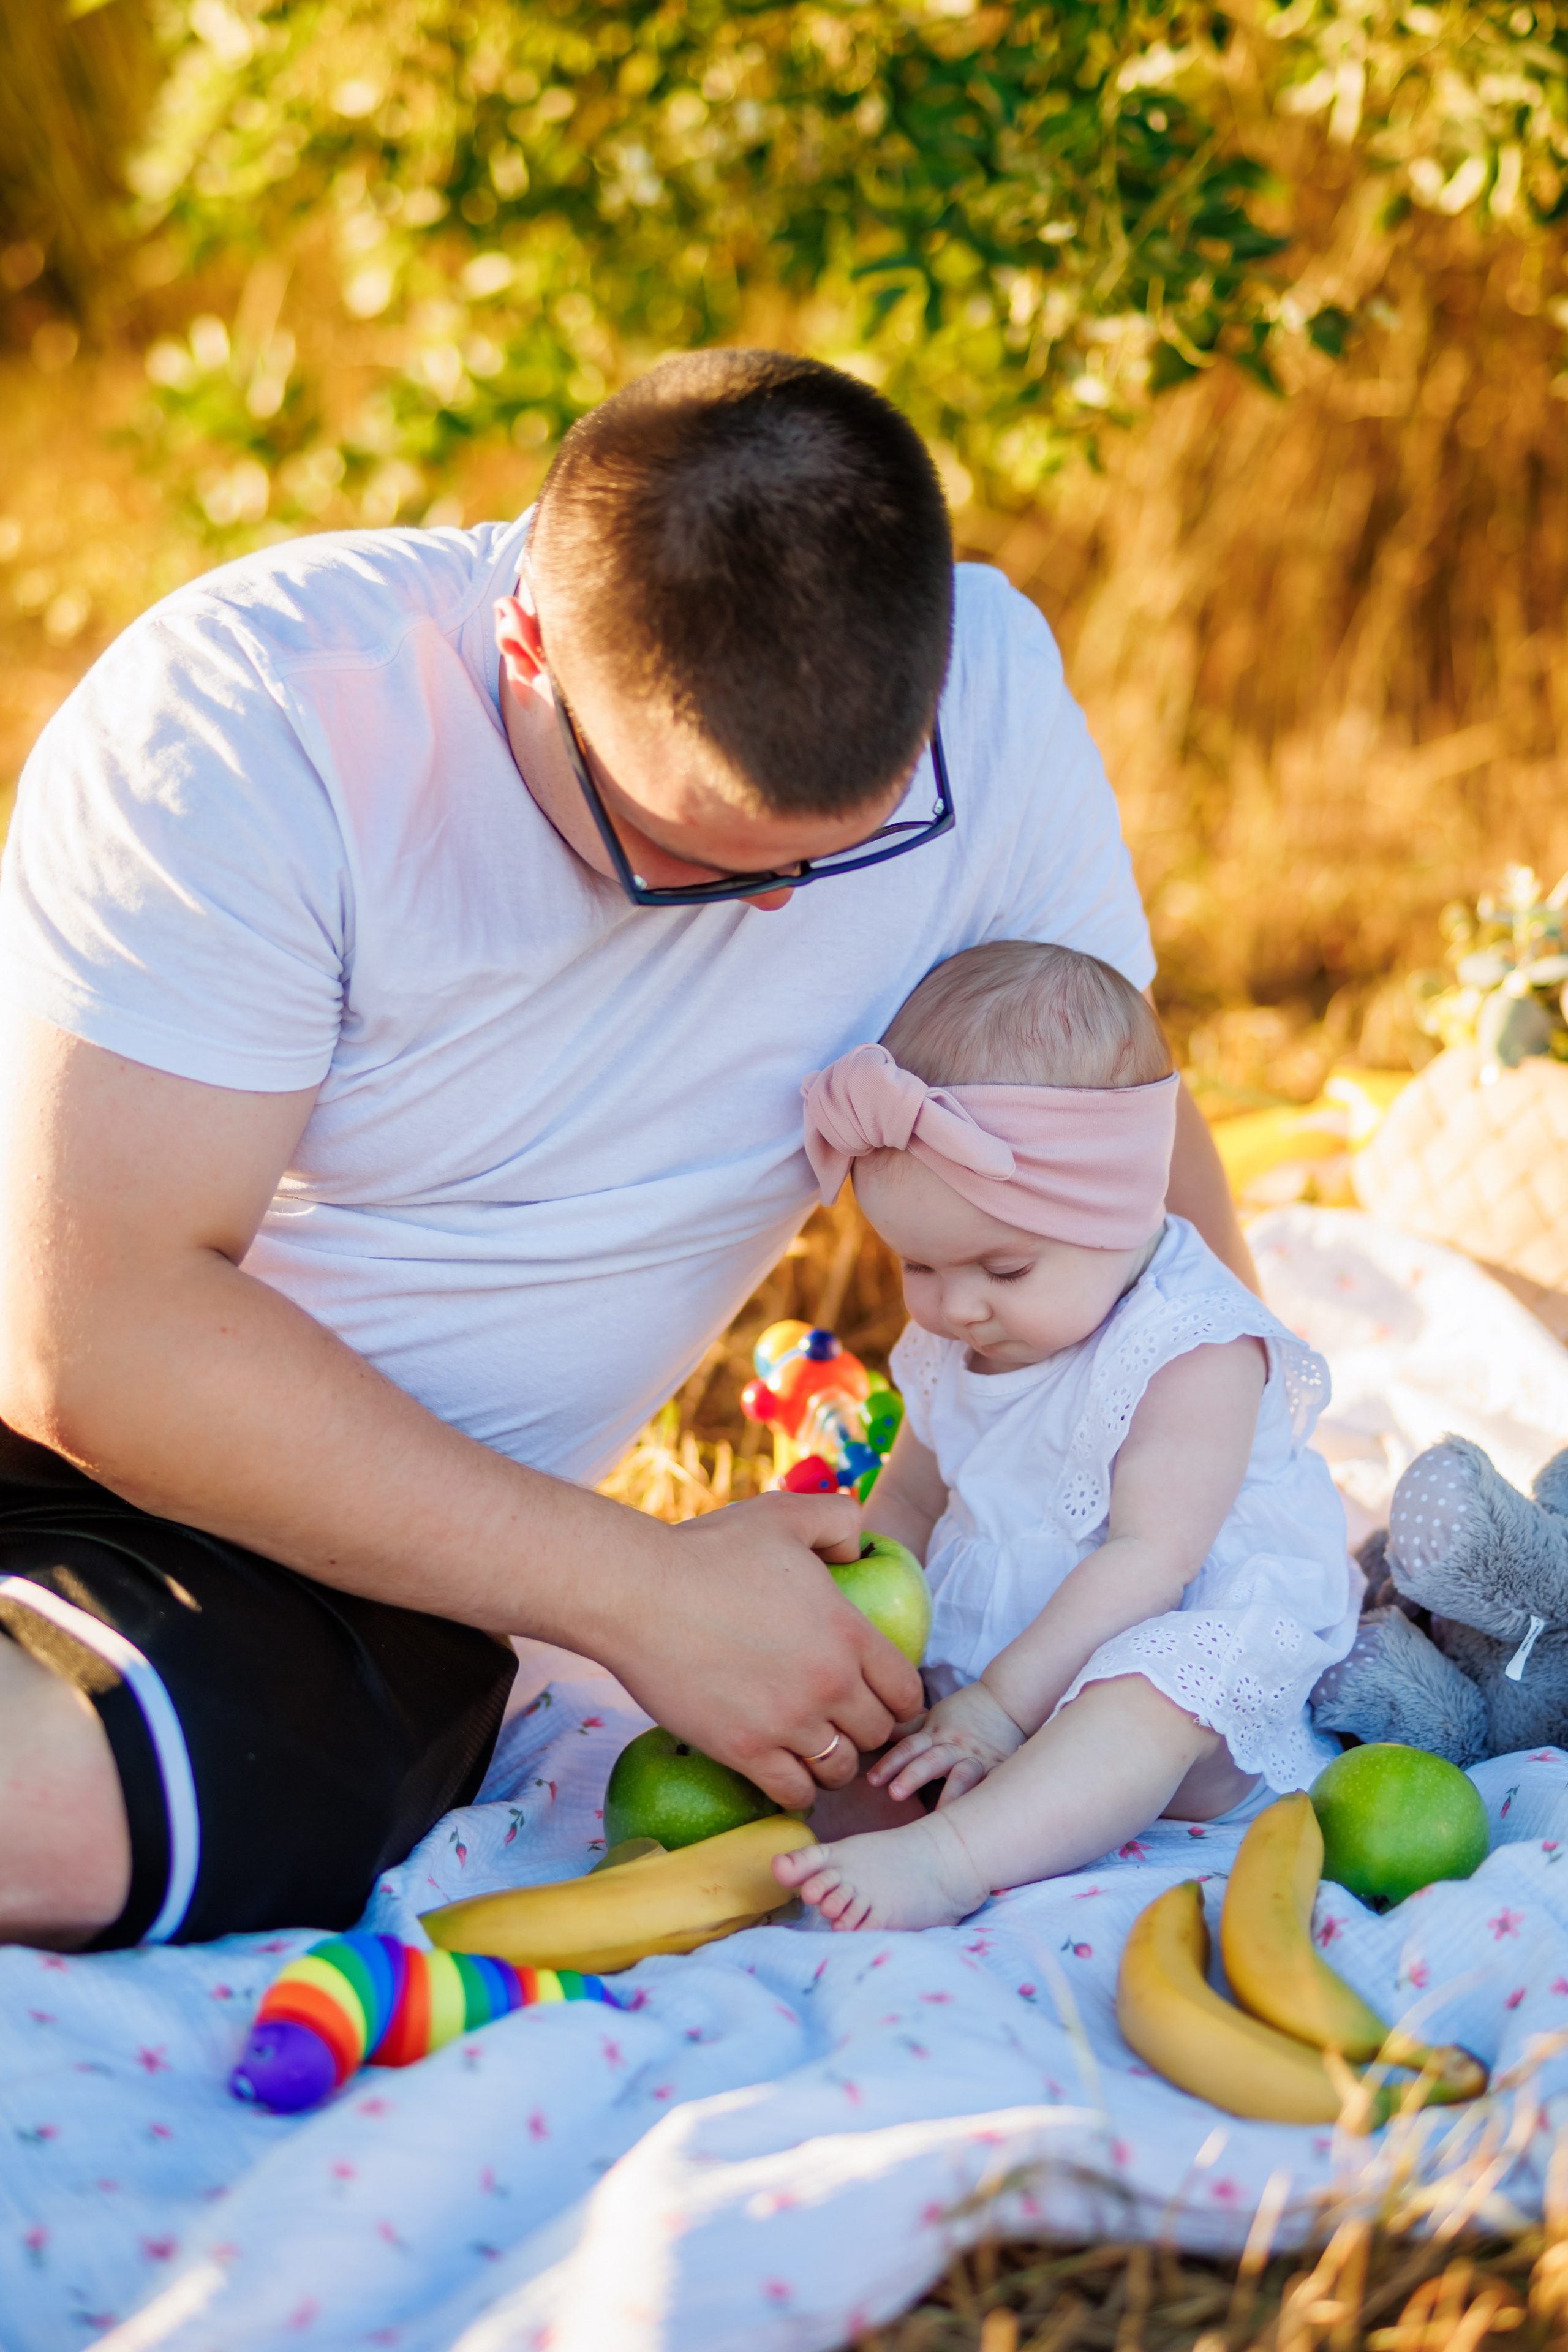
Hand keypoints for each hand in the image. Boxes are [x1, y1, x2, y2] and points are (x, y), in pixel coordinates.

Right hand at [590, 1490, 925, 1810]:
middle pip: (879, 1734)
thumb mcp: (785, 1515)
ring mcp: (788, 1722)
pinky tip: (784, 1771)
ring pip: (840, 1770)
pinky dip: (797, 1790)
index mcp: (848, 1633)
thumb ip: (838, 1521)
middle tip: (845, 1721)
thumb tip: (860, 1551)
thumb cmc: (710, 1550)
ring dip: (834, 1763)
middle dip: (867, 1730)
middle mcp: (829, 1684)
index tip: (881, 1697)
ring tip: (815, 1748)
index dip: (900, 1698)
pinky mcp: (745, 1751)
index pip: (907, 1691)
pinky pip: (794, 1794)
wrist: (638, 1594)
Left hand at [867, 1679, 1025, 1804]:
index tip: (873, 1780)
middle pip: (930, 1761)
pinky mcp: (1000, 1768)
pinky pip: (995, 1783)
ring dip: (950, 1794)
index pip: (909, 1748)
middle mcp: (955, 1747)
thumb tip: (877, 1733)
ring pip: (962, 1776)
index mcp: (936, 1734)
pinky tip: (982, 1817)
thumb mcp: (933, 1717)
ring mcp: (978, 1759)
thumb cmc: (964, 1711)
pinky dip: (989, 1797)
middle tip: (894, 1794)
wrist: (1006, 1700)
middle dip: (912, 1776)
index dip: (890, 1763)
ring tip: (940, 1816)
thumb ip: (907, 1730)